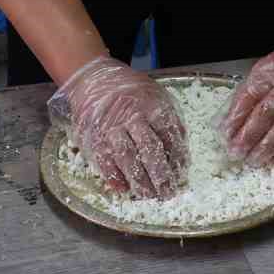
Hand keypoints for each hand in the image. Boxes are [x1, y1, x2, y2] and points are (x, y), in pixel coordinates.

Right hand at [47, 56, 187, 198]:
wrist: (92, 78)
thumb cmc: (128, 89)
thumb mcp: (154, 93)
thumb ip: (168, 117)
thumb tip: (181, 144)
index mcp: (151, 104)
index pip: (169, 134)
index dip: (177, 155)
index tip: (182, 172)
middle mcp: (131, 116)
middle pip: (149, 148)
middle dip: (160, 174)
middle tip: (168, 192)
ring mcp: (111, 127)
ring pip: (127, 157)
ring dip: (138, 180)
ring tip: (148, 196)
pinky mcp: (93, 135)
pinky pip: (104, 159)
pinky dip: (113, 176)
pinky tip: (123, 189)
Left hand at [222, 29, 273, 166]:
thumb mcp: (271, 66)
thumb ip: (254, 88)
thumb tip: (233, 115)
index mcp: (270, 72)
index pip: (247, 98)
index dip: (235, 119)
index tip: (225, 135)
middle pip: (263, 115)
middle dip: (247, 137)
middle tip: (236, 153)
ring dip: (266, 148)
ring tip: (253, 160)